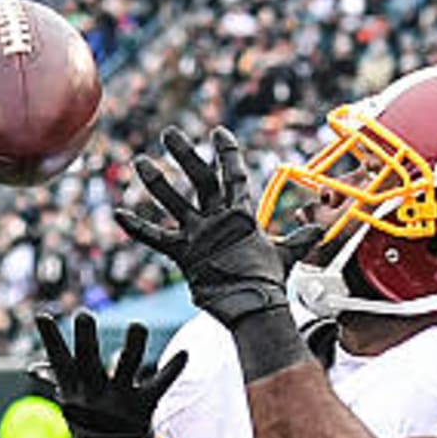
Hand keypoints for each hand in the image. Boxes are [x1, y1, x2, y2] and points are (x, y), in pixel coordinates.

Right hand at [35, 311, 186, 437]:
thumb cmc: (90, 425)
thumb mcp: (71, 404)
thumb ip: (59, 380)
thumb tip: (34, 368)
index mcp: (75, 390)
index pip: (59, 360)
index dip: (50, 339)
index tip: (42, 316)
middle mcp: (95, 393)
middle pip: (88, 361)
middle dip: (86, 339)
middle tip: (83, 316)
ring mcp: (120, 400)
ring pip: (126, 367)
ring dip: (133, 346)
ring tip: (138, 326)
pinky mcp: (144, 406)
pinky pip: (159, 385)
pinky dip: (172, 370)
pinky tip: (184, 354)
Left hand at [115, 126, 315, 380]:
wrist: (255, 306)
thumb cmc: (270, 283)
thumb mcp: (288, 255)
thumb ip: (299, 240)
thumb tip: (319, 233)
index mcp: (242, 215)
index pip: (235, 175)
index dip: (227, 151)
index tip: (218, 131)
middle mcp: (218, 219)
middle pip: (201, 177)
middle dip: (186, 154)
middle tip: (169, 132)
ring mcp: (199, 235)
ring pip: (174, 201)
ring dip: (156, 181)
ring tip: (139, 162)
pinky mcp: (184, 254)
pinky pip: (156, 238)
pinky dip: (136, 226)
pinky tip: (117, 212)